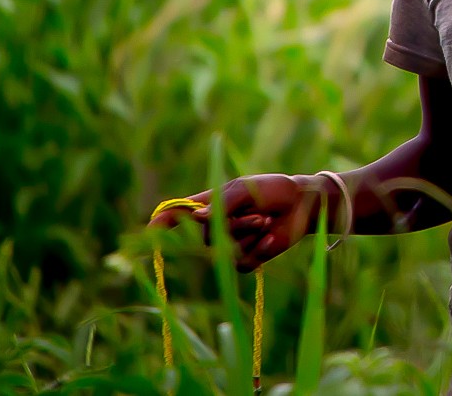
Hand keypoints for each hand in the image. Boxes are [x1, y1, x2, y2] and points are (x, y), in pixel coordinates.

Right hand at [151, 175, 320, 272]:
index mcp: (211, 204)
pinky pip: (242, 262)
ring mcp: (229, 244)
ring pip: (224, 249)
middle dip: (234, 225)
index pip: (179, 214)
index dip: (162, 222)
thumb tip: (198, 218)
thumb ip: (223, 202)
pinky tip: (271, 237)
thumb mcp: (247, 189)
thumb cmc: (273, 190)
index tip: (149, 230)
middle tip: (259, 214)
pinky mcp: (246, 259)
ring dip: (248, 233)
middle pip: (204, 237)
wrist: (302, 205)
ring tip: (266, 220)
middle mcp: (216, 226)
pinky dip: (258, 248)